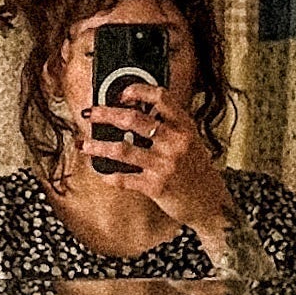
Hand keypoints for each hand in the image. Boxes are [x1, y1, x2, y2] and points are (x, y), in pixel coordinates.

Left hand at [82, 82, 230, 239]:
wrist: (211, 203)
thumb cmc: (196, 170)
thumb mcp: (190, 141)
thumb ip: (169, 126)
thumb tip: (135, 110)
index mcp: (184, 127)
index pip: (161, 97)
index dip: (138, 91)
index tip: (121, 94)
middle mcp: (175, 142)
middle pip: (133, 119)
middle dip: (105, 114)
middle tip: (89, 113)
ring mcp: (165, 165)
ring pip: (121, 150)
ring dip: (97, 146)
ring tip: (84, 144)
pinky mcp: (156, 186)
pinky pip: (124, 178)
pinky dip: (108, 175)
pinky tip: (100, 172)